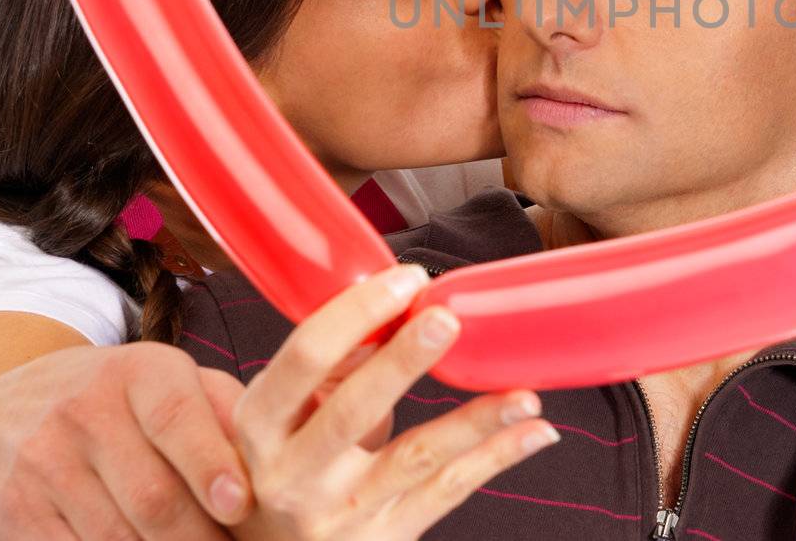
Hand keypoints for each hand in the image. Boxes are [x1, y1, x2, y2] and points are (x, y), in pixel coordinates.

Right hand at [0, 341, 252, 539]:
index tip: (239, 504)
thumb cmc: (118, 402)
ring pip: (116, 536)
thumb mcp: (169, 383)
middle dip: (200, 538)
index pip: (177, 418)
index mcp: (139, 372)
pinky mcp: (16, 510)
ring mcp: (45, 462)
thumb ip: (226, 411)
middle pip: (152, 496)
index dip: (209, 464)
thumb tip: (287, 444)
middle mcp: (85, 411)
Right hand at [230, 263, 559, 540]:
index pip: (304, 357)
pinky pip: (449, 490)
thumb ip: (333, 365)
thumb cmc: (289, 460)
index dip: (355, 313)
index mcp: (260, 422)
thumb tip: (401, 309)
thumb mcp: (284, 413)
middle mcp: (293, 471)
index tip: (406, 280)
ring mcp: (340, 511)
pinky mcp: (385, 536)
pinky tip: (535, 431)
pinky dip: (496, 457)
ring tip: (524, 393)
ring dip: (475, 421)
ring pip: (414, 457)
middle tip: (448, 320)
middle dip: (402, 361)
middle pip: (352, 410)